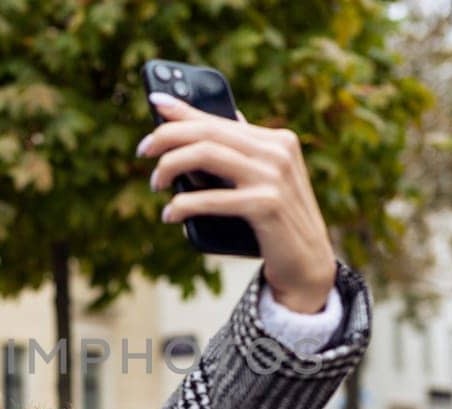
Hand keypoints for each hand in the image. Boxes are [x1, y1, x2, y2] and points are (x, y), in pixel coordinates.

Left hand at [138, 92, 336, 313]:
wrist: (309, 264)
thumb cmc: (277, 222)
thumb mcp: (263, 180)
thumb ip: (242, 152)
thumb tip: (207, 121)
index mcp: (277, 139)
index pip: (219, 118)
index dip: (183, 109)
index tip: (154, 101)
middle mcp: (278, 151)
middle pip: (208, 131)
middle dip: (167, 137)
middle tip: (143, 151)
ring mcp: (274, 177)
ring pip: (205, 154)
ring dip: (170, 166)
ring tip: (156, 182)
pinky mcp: (267, 205)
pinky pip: (212, 198)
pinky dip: (183, 205)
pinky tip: (170, 213)